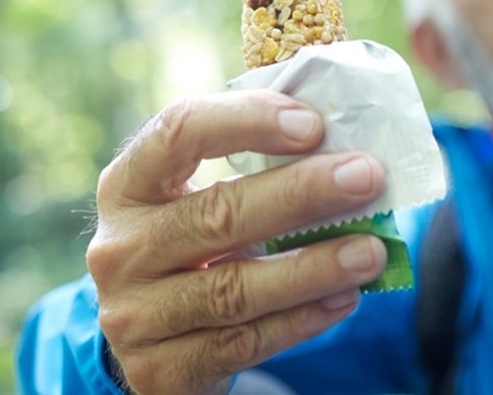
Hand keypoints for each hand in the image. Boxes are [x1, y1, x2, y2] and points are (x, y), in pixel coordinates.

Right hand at [87, 90, 387, 394]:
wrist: (150, 334)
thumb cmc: (193, 239)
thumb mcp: (197, 194)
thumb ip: (252, 162)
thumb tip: (342, 139)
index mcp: (128, 184)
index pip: (179, 133)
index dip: (247, 122)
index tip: (314, 123)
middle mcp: (121, 248)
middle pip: (218, 215)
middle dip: (301, 193)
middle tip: (366, 176)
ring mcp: (135, 314)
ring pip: (234, 289)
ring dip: (313, 267)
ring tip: (371, 250)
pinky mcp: (161, 369)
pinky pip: (244, 343)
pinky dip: (302, 319)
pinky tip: (345, 297)